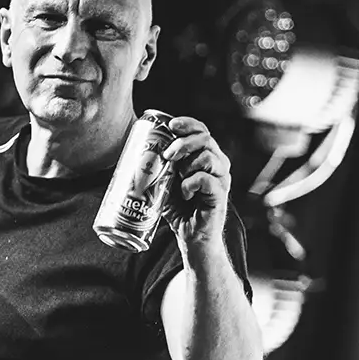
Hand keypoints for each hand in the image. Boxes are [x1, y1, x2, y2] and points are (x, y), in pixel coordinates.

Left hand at [161, 116, 231, 246]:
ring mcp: (221, 179)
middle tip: (167, 155)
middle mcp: (218, 164)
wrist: (191, 236)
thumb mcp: (166, 181)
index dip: (188, 124)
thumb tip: (137, 151)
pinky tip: (185, 194)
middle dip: (183, 143)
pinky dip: (191, 184)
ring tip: (178, 179)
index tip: (171, 125)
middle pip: (206, 139)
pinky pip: (206, 179)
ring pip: (208, 157)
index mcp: (206, 156)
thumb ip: (160, 166)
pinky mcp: (221, 194)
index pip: (202, 131)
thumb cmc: (180, 208)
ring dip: (187, 165)